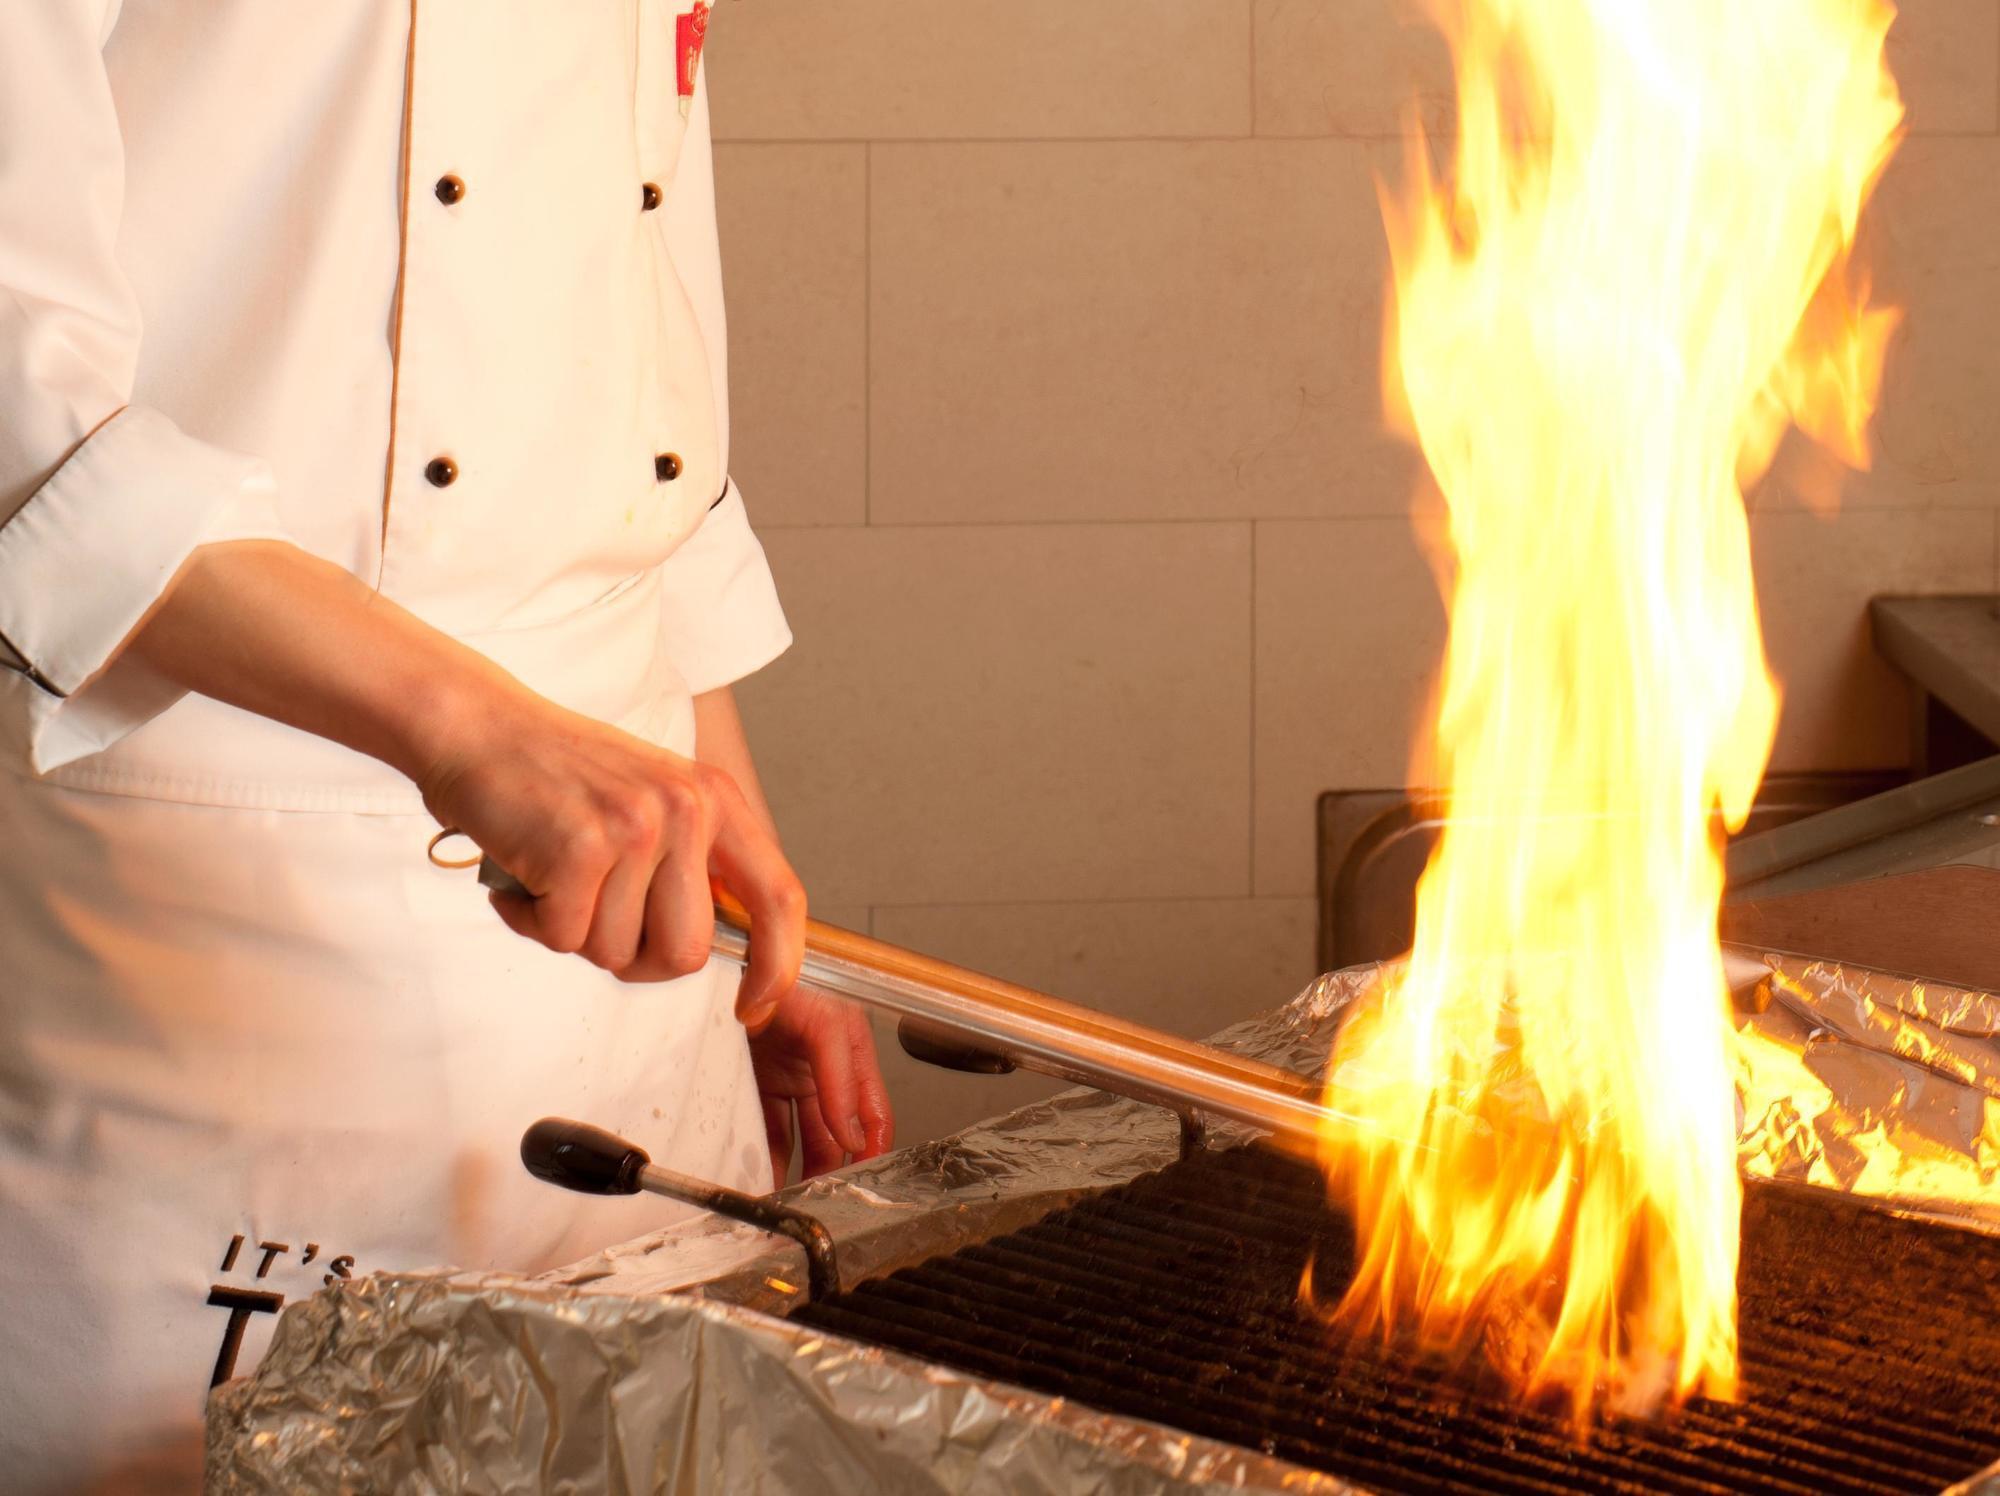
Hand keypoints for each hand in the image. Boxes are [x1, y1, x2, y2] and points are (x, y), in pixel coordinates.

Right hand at [419, 687, 805, 1022]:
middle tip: (591, 915)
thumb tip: (723, 951)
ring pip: (616, 952)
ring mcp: (635, 827)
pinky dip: (530, 920)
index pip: (779, 897)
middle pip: (686, 952)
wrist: (476, 726)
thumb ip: (692, 866)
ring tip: (551, 874)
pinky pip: (562, 938)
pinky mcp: (579, 847)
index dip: (778, 963)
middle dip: (634, 958)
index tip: (756, 1004)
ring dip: (572, 931)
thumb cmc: (558, 776)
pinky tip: (521, 873)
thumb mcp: (652, 802)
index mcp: (715, 800)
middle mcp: (686, 809)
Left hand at [748, 985, 893, 1188]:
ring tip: (788, 1200)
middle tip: (823, 1201)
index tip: (864, 1180)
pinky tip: (761, 1178)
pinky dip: (763, 1155)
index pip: (872, 1109)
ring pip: (798, 1136)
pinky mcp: (755, 1081)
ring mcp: (786, 1075)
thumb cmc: (786, 968)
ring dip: (794, 1170)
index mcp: (851, 1048)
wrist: (730, 958)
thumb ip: (841, 1078)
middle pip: (833, 1132)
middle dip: (830, 1169)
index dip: (872, 1146)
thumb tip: (852, 1134)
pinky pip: (765, 1127)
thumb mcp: (827, 1022)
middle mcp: (821, 1065)